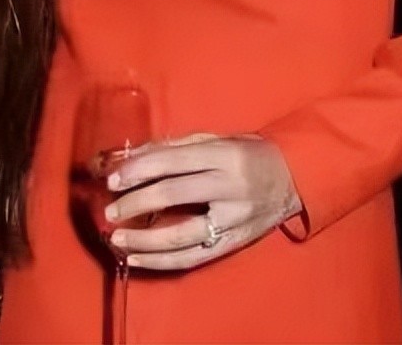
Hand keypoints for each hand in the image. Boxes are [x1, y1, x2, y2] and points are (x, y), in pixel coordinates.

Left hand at [104, 133, 301, 270]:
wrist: (292, 179)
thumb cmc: (246, 152)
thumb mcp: (214, 139)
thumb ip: (174, 148)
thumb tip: (130, 157)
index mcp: (222, 155)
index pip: (173, 163)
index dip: (139, 170)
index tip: (112, 179)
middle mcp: (229, 187)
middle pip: (174, 196)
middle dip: (137, 203)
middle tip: (109, 210)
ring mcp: (233, 220)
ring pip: (183, 236)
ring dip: (144, 241)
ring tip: (117, 240)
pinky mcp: (233, 244)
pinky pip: (194, 258)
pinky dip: (162, 262)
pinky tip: (137, 260)